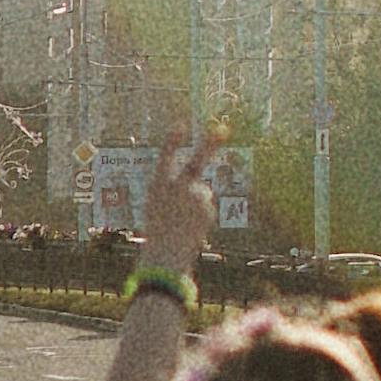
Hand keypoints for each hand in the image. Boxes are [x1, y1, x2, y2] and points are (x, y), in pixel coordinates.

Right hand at [138, 142, 218, 280]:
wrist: (165, 254)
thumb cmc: (157, 229)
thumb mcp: (157, 205)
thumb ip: (175, 189)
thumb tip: (202, 185)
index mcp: (158, 184)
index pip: (166, 157)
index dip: (173, 141)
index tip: (180, 126)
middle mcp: (178, 187)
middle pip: (198, 161)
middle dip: (211, 144)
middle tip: (223, 129)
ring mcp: (195, 197)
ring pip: (201, 192)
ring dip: (196, 203)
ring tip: (182, 220)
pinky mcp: (207, 208)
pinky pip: (206, 205)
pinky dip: (201, 214)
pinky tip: (191, 225)